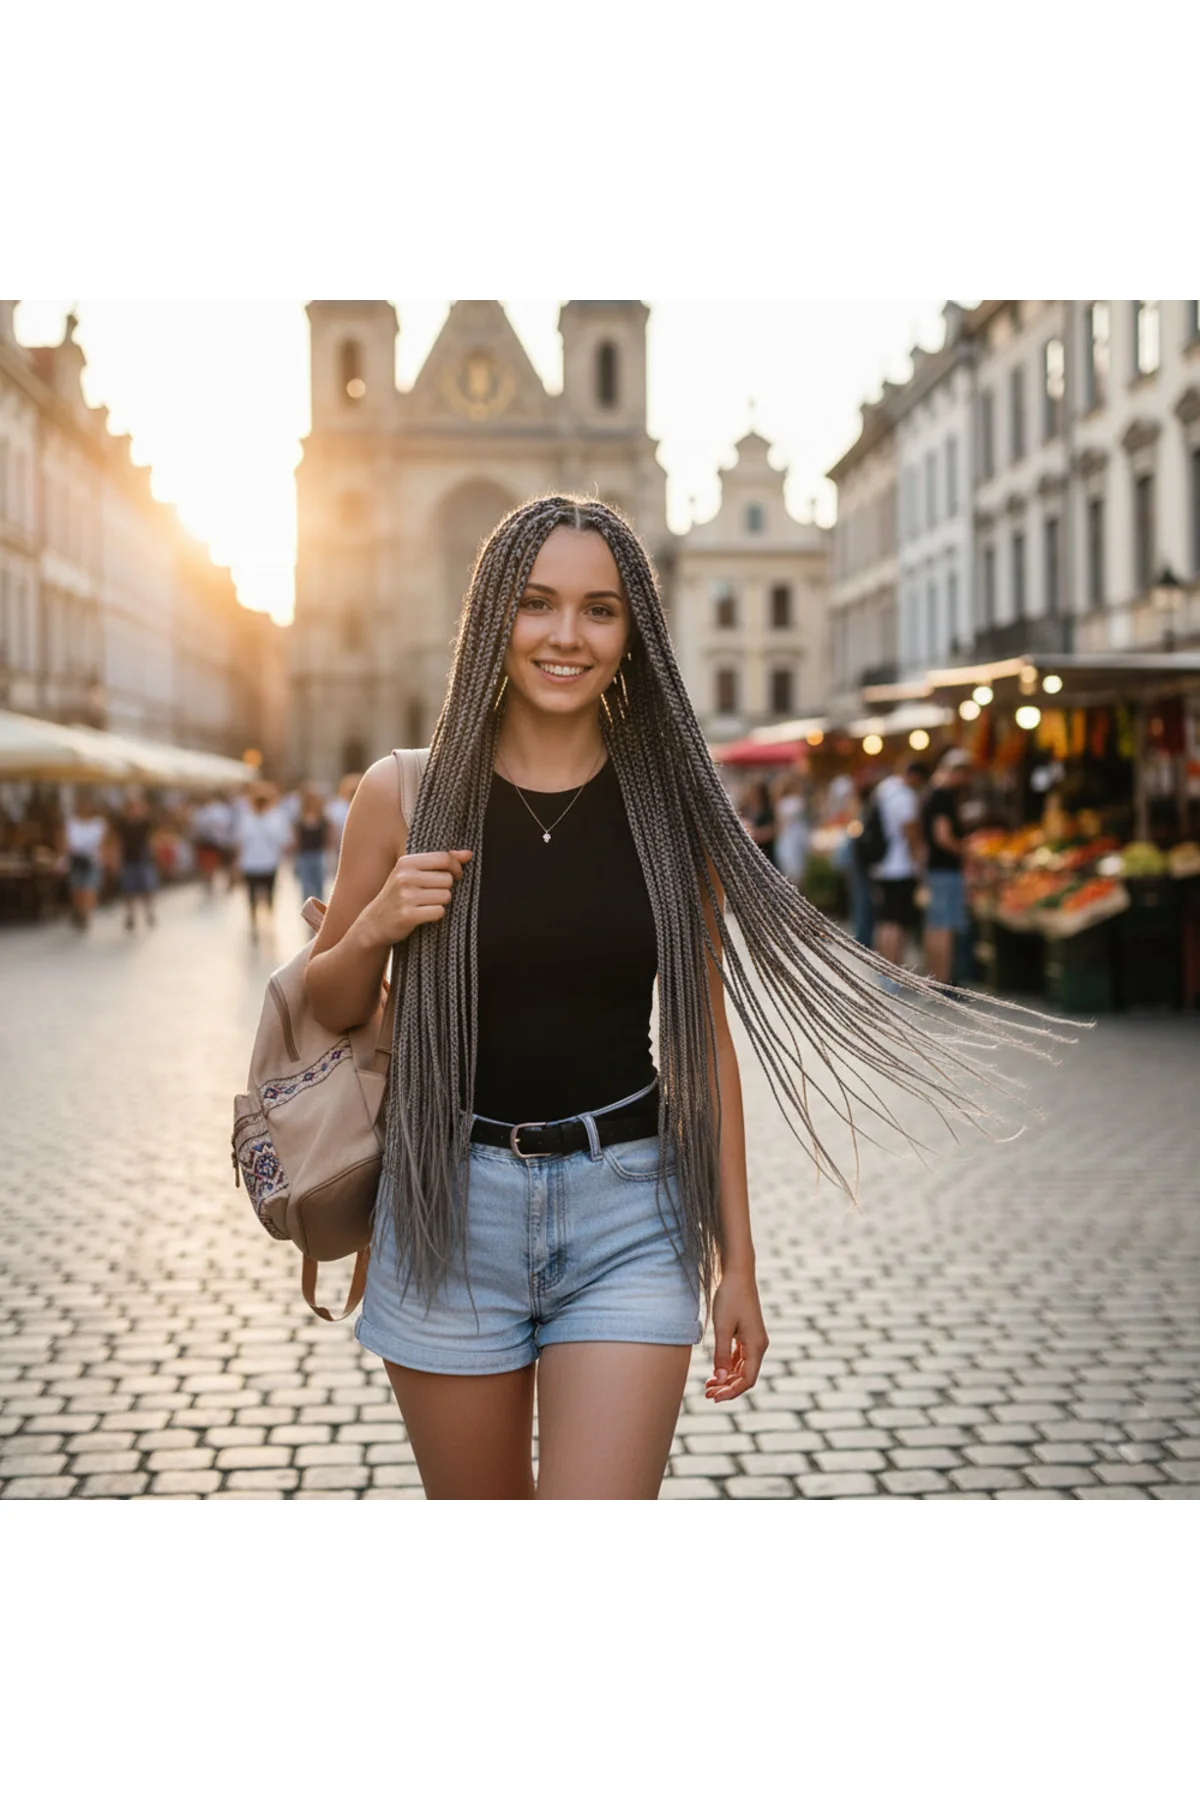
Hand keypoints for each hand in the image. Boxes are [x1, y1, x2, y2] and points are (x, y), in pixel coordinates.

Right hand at [363, 849, 472, 946]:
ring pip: (445, 896)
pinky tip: (423, 915)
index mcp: (406, 862)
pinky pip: (439, 912)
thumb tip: (468, 854)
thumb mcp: (413, 874)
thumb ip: (441, 862)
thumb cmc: (399, 895)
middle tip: (431, 895)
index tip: (455, 876)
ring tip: (425, 905)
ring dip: (440, 903)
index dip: (455, 868)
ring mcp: (405, 896)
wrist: (375, 922)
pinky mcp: (408, 915)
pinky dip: (435, 915)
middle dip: (445, 889)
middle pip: (448, 879)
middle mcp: (405, 877)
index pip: (444, 858)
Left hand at [704, 1269, 767, 1402]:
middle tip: (707, 1395)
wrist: (737, 1273)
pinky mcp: (748, 1334)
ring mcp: (755, 1340)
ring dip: (727, 1379)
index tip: (714, 1398)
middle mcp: (759, 1345)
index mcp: (757, 1346)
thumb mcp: (722, 1327)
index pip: (748, 1380)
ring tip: (708, 1387)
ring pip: (742, 1368)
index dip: (732, 1392)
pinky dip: (729, 1367)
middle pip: (746, 1376)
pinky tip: (716, 1372)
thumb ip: (722, 1355)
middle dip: (727, 1388)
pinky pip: (740, 1358)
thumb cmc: (729, 1297)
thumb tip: (721, 1380)